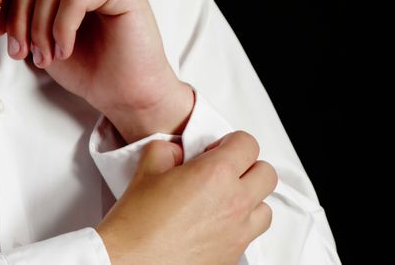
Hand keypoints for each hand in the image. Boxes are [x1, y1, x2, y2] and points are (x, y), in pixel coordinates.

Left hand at [1, 0, 177, 115]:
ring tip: (47, 56)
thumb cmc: (88, 66)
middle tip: (23, 52)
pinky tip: (66, 49)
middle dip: (19, 17)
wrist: (126, 94)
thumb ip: (22, 7)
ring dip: (40, 27)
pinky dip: (62, 28)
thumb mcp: (41, 32)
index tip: (2, 34)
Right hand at [97, 131, 276, 264]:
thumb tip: (177, 152)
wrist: (128, 264)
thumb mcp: (146, 170)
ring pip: (265, 208)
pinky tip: (217, 226)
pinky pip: (250, 236)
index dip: (232, 142)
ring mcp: (237, 233)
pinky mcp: (233, 257)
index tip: (218, 150)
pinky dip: (240, 228)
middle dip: (248, 168)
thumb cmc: (136, 226)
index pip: (248, 144)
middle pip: (266, 174)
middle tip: (225, 171)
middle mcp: (234, 203)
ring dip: (250, 201)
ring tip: (225, 201)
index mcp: (216, 174)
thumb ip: (167, 150)